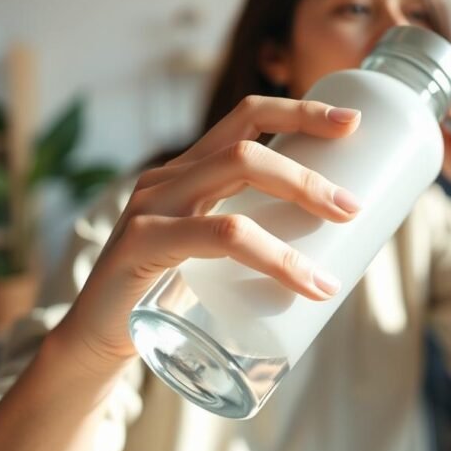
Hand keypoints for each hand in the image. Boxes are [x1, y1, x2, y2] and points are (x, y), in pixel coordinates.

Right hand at [52, 96, 362, 372]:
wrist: (97, 339)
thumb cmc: (167, 295)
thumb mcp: (212, 251)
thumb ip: (253, 234)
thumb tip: (334, 242)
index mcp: (189, 171)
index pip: (246, 117)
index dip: (300, 111)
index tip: (352, 122)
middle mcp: (168, 178)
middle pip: (248, 144)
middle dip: (309, 168)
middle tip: (354, 205)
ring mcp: (152, 207)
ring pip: (238, 174)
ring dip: (303, 196)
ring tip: (345, 230)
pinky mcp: (142, 244)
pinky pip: (220, 235)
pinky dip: (274, 256)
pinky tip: (307, 280)